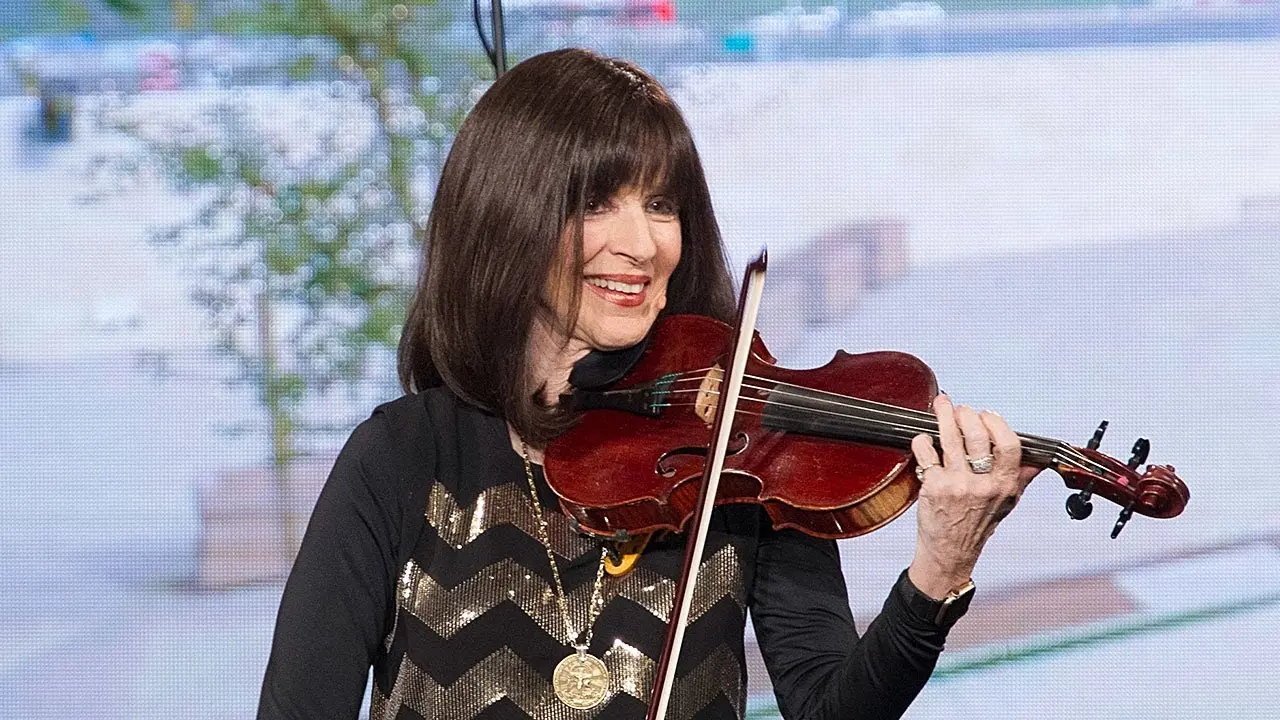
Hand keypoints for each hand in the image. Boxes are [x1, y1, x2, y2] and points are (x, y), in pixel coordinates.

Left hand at [907, 394, 1040, 599]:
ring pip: (949, 438)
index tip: (987, 414)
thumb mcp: (1007, 503)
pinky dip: (922, 440)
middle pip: (976, 434)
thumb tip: (1039, 459)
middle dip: (965, 414)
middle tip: (960, 409)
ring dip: (943, 415)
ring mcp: (955, 485)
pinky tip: (925, 439)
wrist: (950, 552)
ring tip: (941, 405)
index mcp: (1004, 485)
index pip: (1009, 445)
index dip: (997, 423)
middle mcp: (981, 485)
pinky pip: (925, 451)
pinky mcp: (932, 487)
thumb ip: (1021, 478)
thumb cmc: (978, 525)